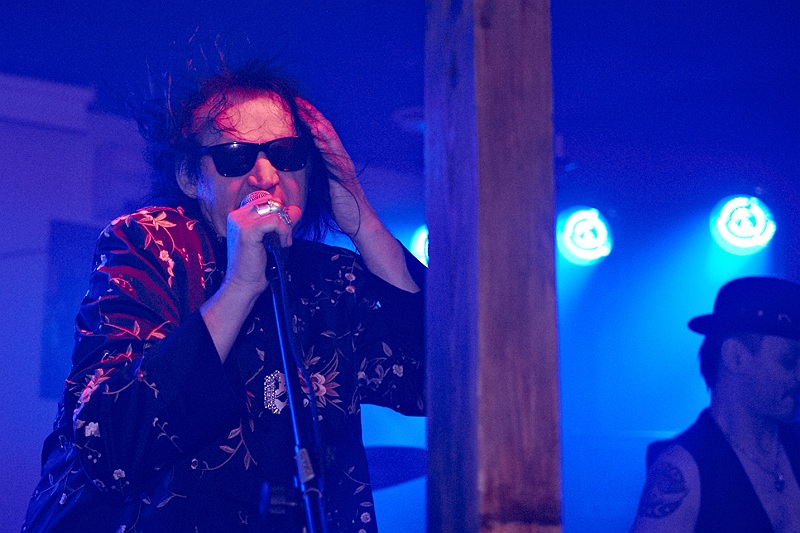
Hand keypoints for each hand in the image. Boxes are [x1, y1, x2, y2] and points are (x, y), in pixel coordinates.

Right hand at [200, 200, 299, 362]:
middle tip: (284, 237)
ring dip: (286, 227)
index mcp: (239, 215)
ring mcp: (240, 222)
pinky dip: (284, 232)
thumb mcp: (269, 239)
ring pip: (275, 210)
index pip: (266, 198)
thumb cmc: (255, 265)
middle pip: (272, 201)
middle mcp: (237, 215)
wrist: (243, 284)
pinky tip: (282, 245)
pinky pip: (275, 221)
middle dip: (284, 218)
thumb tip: (295, 209)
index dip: (279, 211)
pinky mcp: (247, 231)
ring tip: (284, 242)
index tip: (282, 230)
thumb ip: (280, 222)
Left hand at [296, 97, 377, 237]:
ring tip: (307, 112)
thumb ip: (319, 170)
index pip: (321, 134)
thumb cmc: (341, 204)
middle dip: (312, 115)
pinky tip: (317, 135)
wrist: (358, 221)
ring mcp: (343, 165)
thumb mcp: (325, 183)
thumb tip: (306, 161)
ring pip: (330, 140)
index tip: (296, 107)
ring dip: (317, 125)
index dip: (309, 119)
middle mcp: (340, 158)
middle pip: (326, 131)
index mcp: (334, 159)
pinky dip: (325, 144)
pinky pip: (333, 156)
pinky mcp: (343, 175)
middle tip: (298, 100)